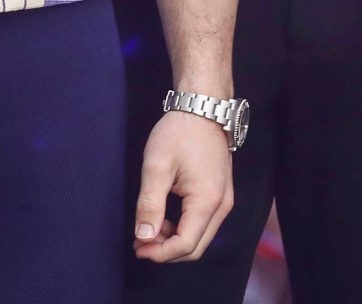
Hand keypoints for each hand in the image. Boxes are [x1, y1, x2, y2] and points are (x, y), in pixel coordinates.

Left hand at [132, 109, 233, 262]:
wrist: (203, 108)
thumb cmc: (179, 132)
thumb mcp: (156, 166)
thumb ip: (149, 204)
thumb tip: (143, 236)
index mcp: (207, 201)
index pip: (186, 245)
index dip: (159, 253)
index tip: (137, 247)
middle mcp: (222, 206)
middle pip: (195, 247)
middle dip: (166, 251)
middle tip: (140, 242)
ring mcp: (224, 200)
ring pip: (200, 237)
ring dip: (173, 241)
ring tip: (148, 229)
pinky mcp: (221, 194)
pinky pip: (203, 224)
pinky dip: (183, 229)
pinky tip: (164, 218)